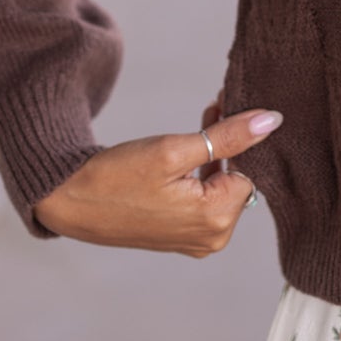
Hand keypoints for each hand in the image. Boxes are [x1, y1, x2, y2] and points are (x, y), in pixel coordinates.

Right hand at [31, 107, 282, 255]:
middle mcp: (212, 237)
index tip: (236, 102)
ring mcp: (196, 238)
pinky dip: (205, 166)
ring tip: (210, 112)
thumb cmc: (116, 177)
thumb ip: (227, 137)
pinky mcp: (182, 233)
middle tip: (224, 102)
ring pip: (223, 183)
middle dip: (234, 140)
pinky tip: (198, 137)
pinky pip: (206, 195)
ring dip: (220, 148)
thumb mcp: (174, 150)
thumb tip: (272, 121)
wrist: (69, 201)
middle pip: (240, 178)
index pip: (253, 169)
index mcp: (216, 221)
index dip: (246, 134)